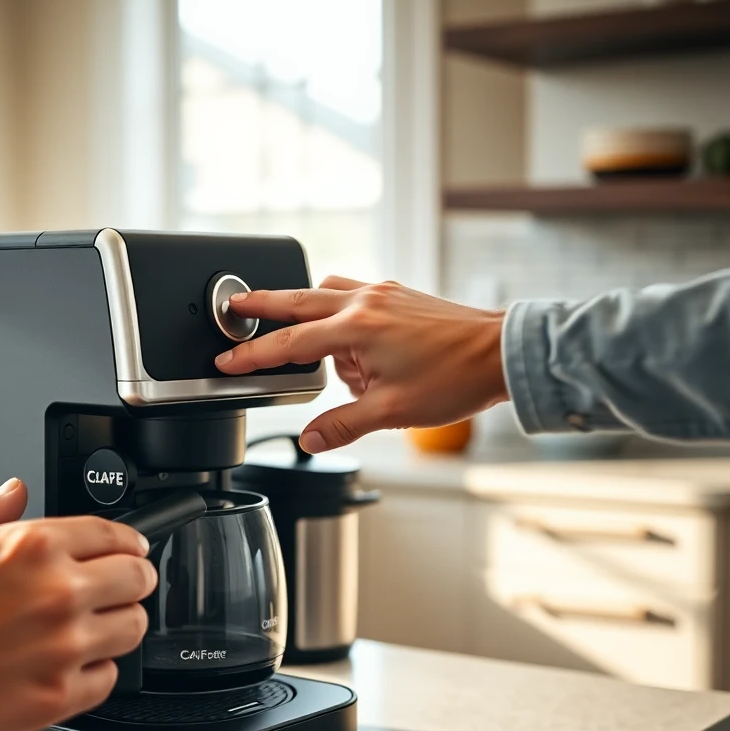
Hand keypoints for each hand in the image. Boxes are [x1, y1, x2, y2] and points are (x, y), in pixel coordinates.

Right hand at [0, 479, 155, 730]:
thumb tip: (14, 490)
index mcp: (34, 545)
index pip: (117, 535)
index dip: (128, 542)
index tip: (129, 550)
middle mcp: (59, 592)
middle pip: (139, 579)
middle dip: (132, 580)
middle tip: (119, 588)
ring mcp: (62, 647)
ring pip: (133, 629)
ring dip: (120, 626)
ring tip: (96, 628)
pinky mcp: (55, 697)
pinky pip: (109, 680)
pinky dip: (97, 673)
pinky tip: (73, 667)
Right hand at [215, 276, 508, 451]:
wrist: (501, 353)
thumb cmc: (455, 377)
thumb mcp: (393, 412)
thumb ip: (343, 425)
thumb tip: (310, 439)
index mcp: (357, 329)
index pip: (290, 343)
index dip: (254, 355)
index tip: (228, 360)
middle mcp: (366, 302)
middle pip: (298, 299)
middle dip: (261, 303)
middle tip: (233, 305)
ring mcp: (383, 294)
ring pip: (326, 290)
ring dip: (303, 305)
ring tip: (290, 327)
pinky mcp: (398, 294)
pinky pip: (353, 293)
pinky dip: (336, 307)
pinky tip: (342, 333)